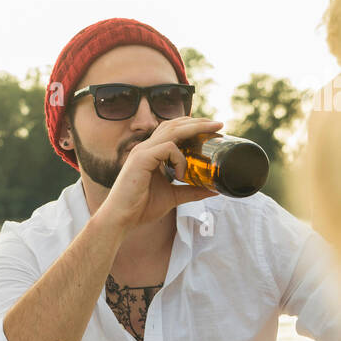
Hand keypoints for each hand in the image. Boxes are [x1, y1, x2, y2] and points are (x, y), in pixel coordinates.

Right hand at [101, 117, 223, 231]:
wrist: (120, 219)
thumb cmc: (141, 208)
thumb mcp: (173, 196)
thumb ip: (191, 190)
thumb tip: (213, 189)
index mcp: (151, 153)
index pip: (172, 130)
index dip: (192, 127)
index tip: (212, 130)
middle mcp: (146, 147)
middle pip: (174, 124)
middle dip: (198, 121)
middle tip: (219, 123)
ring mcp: (143, 151)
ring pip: (173, 130)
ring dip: (195, 128)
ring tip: (214, 129)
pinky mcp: (142, 158)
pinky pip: (169, 148)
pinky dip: (180, 160)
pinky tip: (180, 176)